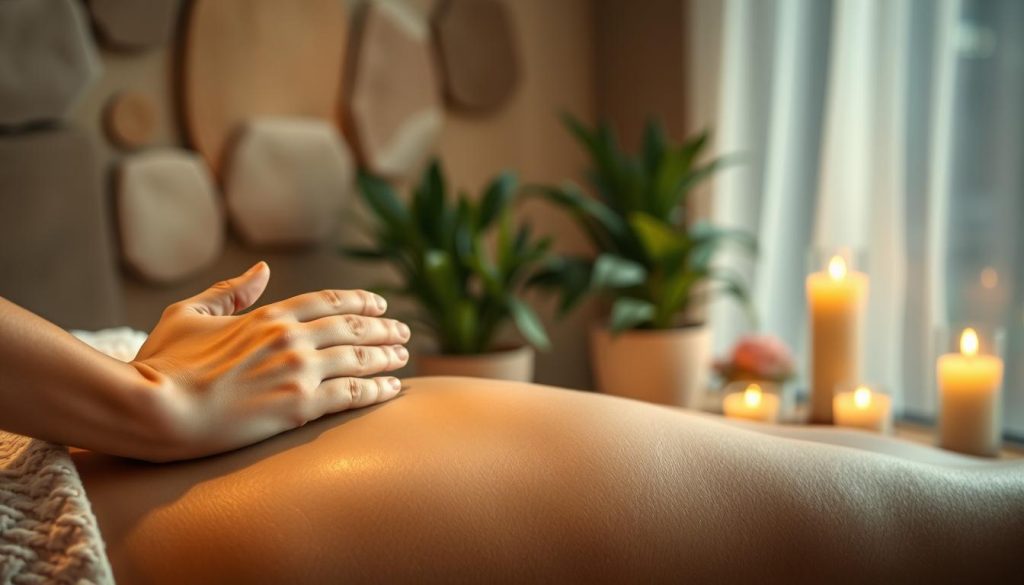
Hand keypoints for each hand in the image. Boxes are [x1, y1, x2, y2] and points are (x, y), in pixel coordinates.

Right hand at [131, 262, 409, 459]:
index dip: (360, 301)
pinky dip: (378, 389)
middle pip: (353, 327)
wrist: (154, 409)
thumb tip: (262, 269)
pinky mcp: (300, 406)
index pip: (328, 301)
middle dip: (383, 328)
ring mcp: (298, 371)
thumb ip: (230, 291)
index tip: (380, 304)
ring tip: (403, 357)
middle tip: (403, 332)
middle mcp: (290, 337)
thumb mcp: (189, 313)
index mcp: (266, 315)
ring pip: (359, 358)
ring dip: (386, 356)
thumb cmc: (162, 363)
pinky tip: (393, 388)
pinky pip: (353, 394)